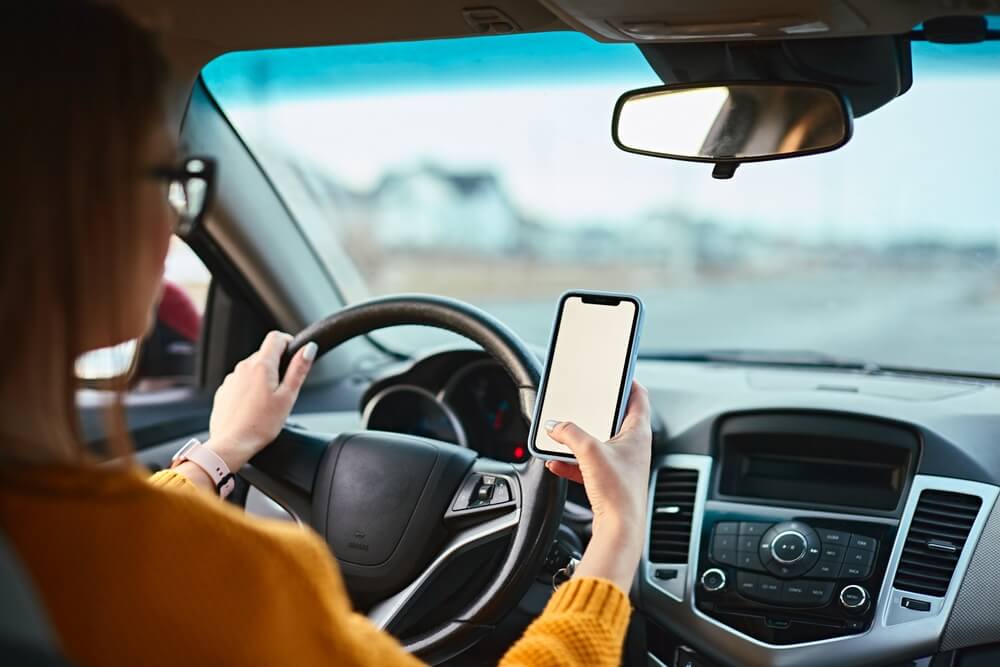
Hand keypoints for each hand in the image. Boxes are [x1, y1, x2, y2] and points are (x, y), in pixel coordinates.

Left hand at [206, 331, 316, 471]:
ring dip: (262, 378)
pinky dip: (249, 389)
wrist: (232, 444)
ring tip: (268, 402)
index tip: (294, 355)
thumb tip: (308, 349)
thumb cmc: (261, 424)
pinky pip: (240, 382)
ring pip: (252, 369)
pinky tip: (254, 408)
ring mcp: (231, 379)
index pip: (275, 338)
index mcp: (262, 365)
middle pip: (264, 354)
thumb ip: (298, 369)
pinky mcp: (224, 391)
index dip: (288, 342)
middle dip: (277, 365)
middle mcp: (243, 367)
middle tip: (284, 388)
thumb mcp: (288, 396)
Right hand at [543, 381, 652, 590]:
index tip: (615, 372)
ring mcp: (622, 464)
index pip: (638, 396)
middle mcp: (633, 447)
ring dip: (579, 440)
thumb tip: (555, 426)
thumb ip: (569, 433)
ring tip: (561, 437)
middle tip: (581, 404)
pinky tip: (557, 463)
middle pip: (614, 419)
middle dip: (595, 412)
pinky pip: (589, 465)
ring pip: (599, 443)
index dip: (627, 381)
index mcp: (638, 432)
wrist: (620, 530)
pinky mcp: (610, 482)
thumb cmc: (617, 491)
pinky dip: (573, 462)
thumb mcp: (589, 451)